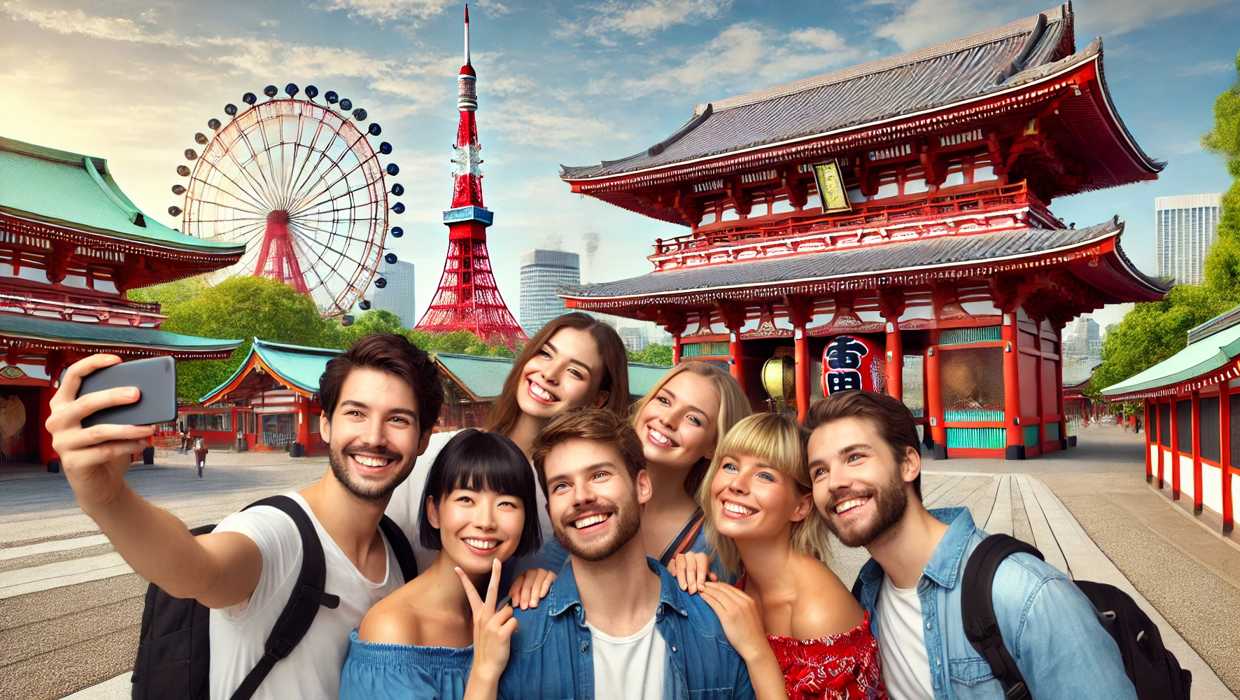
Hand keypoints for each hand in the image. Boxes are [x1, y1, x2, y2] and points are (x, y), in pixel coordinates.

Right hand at [45, 355, 155, 511]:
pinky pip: (105, 451)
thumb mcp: (109, 422)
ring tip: (150, 427)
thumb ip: (117, 407)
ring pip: (99, 431)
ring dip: (129, 428)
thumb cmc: (106, 445)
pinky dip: (128, 446)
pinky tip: (145, 443)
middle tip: (138, 394)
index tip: (117, 359)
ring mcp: (61, 443)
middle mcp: (57, 421)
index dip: (93, 364)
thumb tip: (142, 392)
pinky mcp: (72, 463)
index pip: (72, 375)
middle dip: (113, 396)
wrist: (99, 483)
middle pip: (85, 403)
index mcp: (63, 404)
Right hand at [457, 558, 517, 683]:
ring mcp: (491, 624)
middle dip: (495, 574)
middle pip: (491, 590)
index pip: (470, 593)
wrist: (485, 667)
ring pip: (509, 610)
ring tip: (504, 633)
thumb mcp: (483, 630)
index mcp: (478, 615)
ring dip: (511, 620)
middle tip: (497, 560)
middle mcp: (483, 616)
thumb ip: (490, 616)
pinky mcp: (500, 632)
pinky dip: (515, 629)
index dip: (464, 580)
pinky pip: (515, 621)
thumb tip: (505, 608)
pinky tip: (508, 637)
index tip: (457, 568)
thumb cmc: (487, 648)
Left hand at [508, 567, 555, 609]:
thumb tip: (513, 604)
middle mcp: (533, 572)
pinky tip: (542, 596)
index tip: (515, 604)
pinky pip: (548, 579)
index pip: (518, 582)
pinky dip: (544, 587)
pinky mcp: (552, 574)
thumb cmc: (537, 595)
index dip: (515, 593)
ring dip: (534, 594)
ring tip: (533, 605)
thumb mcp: (528, 596)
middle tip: (524, 607)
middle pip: (527, 582)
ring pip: (537, 581)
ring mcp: (543, 572)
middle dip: (525, 595)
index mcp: (524, 575)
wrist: (555, 591)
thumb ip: (520, 596)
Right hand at [667, 551, 715, 593]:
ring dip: (682, 578)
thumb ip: (709, 576)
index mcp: (701, 557)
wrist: (688, 568)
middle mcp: (691, 555)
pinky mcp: (672, 560)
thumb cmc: (699, 573)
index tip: (700, 589)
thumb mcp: (706, 574)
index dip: (701, 578)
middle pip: (691, 567)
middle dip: (692, 580)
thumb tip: (715, 579)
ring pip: (681, 565)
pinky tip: (674, 577)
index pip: (701, 566)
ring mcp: (681, 557)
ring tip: (684, 588)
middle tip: (692, 591)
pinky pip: (671, 564)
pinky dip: (673, 570)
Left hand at [699, 582, 770, 662]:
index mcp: (749, 600)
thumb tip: (733, 604)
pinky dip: (707, 598)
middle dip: (712, 585)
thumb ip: (744, 607)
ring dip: (707, 589)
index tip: (711, 585)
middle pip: (723, 588)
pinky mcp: (728, 616)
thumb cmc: (753, 635)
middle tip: (702, 584)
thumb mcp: (751, 616)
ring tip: (699, 588)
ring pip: (718, 594)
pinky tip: (701, 596)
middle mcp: (743, 601)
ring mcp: (736, 608)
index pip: (731, 588)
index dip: (719, 585)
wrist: (756, 647)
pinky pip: (714, 603)